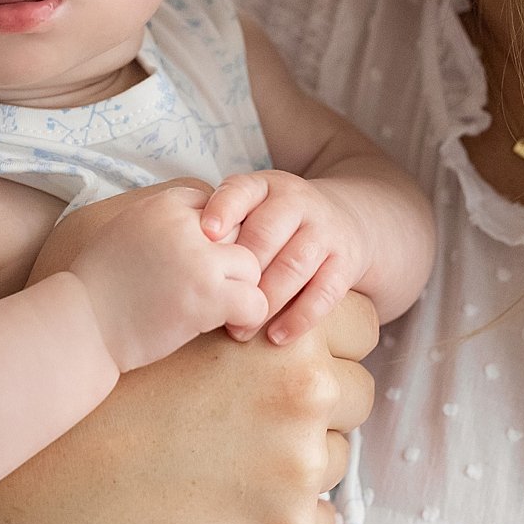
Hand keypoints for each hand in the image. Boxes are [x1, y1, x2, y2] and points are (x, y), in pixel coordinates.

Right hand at [0, 231, 377, 523]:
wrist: (46, 492)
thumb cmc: (104, 397)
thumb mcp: (177, 324)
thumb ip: (244, 307)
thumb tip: (291, 300)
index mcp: (281, 337)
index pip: (360, 323)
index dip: (326, 337)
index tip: (292, 355)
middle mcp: (303, 398)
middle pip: (357, 390)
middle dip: (317, 400)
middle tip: (253, 415)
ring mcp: (299, 472)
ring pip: (335, 457)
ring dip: (298, 460)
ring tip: (227, 461)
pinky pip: (323, 522)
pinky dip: (288, 517)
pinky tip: (233, 505)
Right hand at [63, 182, 268, 370]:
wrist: (82, 325)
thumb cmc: (101, 286)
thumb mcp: (127, 230)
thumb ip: (164, 222)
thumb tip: (203, 224)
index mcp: (163, 204)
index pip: (216, 206)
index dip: (216, 236)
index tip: (200, 261)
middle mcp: (184, 225)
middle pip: (240, 232)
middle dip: (230, 262)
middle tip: (214, 287)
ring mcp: (198, 260)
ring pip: (252, 265)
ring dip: (241, 289)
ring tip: (220, 307)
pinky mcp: (206, 297)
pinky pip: (255, 300)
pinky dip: (247, 315)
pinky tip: (227, 323)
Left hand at [200, 169, 369, 344]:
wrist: (344, 221)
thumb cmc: (276, 225)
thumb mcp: (252, 210)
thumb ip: (223, 226)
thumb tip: (178, 260)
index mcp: (265, 186)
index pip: (241, 191)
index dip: (224, 210)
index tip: (206, 234)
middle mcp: (297, 202)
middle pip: (266, 235)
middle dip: (241, 274)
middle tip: (216, 305)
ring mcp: (325, 231)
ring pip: (294, 266)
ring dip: (265, 301)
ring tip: (240, 331)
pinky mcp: (346, 262)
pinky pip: (324, 293)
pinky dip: (300, 318)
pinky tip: (277, 337)